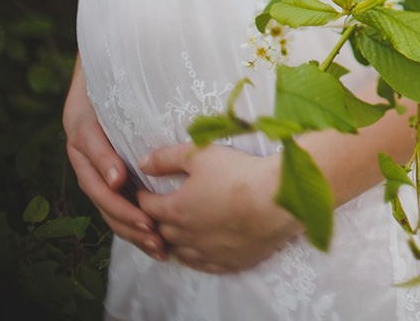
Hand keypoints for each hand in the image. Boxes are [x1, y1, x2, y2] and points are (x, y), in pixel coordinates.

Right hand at [63, 58, 165, 260]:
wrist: (112, 72)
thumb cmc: (114, 82)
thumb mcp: (111, 94)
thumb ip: (112, 127)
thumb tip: (119, 177)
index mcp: (82, 136)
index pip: (94, 165)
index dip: (110, 180)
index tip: (128, 192)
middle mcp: (87, 157)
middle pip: (103, 196)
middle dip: (127, 216)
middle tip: (153, 230)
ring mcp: (99, 169)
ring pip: (110, 206)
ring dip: (133, 228)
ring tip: (159, 244)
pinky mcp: (115, 177)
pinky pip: (121, 205)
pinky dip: (137, 222)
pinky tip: (157, 239)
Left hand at [137, 143, 302, 273]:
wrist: (277, 199)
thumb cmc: (239, 174)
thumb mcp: (201, 155)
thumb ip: (167, 158)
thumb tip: (142, 164)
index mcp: (176, 209)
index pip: (148, 206)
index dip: (144, 198)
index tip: (145, 192)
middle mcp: (186, 236)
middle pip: (161, 231)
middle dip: (157, 220)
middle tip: (161, 212)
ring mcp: (207, 252)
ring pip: (180, 252)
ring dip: (175, 242)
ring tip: (178, 233)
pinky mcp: (228, 262)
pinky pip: (204, 266)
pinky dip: (197, 258)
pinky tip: (200, 252)